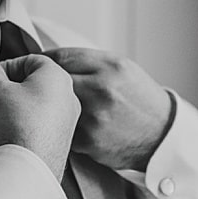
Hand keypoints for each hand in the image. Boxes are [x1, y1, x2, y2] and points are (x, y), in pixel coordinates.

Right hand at [0, 52, 80, 179]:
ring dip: (13, 106)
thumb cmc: (16, 126)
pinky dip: (23, 124)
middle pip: (32, 82)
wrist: (26, 170)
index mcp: (56, 76)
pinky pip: (40, 124)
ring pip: (35, 104)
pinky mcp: (61, 140)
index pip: (29, 59)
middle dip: (6, 87)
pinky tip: (8, 134)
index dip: (4, 66)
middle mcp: (68, 96)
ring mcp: (67, 120)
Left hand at [43, 47, 173, 170]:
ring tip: (50, 107)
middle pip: (54, 81)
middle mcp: (102, 89)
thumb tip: (52, 60)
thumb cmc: (140, 99)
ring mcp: (94, 117)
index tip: (35, 63)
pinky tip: (65, 126)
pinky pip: (62, 129)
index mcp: (111, 67)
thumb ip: (90, 62)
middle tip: (36, 85)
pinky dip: (60, 127)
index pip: (62, 57)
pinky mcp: (88, 141)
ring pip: (54, 106)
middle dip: (42, 83)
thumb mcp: (123, 69)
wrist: (162, 135)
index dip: (43, 60)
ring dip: (49, 106)